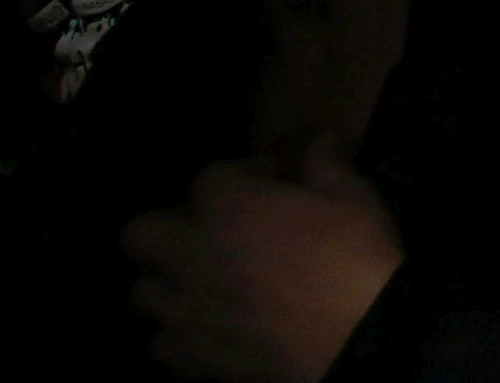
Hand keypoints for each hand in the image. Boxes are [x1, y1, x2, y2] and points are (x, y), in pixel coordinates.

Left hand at [123, 139, 400, 381]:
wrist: (358, 342)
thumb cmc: (357, 260)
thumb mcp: (355, 199)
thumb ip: (327, 167)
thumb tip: (321, 140)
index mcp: (231, 208)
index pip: (209, 177)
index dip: (240, 173)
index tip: (268, 179)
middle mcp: (193, 256)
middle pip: (140, 233)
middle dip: (168, 226)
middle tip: (209, 232)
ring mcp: (187, 312)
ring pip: (143, 293)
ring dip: (168, 283)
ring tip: (203, 284)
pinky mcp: (194, 358)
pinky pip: (164, 344)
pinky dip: (180, 335)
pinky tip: (210, 330)